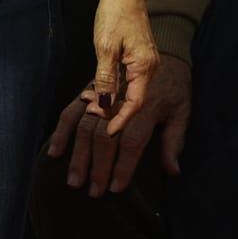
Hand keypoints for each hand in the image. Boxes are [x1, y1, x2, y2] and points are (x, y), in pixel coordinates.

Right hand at [47, 53, 188, 198]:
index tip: (116, 188)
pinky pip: (71, 110)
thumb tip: (173, 172)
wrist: (162, 47)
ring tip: (73, 180)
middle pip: (104, 136)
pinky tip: (55, 152)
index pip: (131, 140)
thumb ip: (175, 141)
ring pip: (85, 126)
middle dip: (97, 166)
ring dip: (78, 154)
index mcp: (146, 106)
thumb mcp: (182, 109)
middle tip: (93, 191)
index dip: (123, 165)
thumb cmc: (174, 84)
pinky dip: (62, 131)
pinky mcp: (90, 89)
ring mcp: (102, 93)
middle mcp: (120, 100)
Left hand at [88, 0, 157, 134]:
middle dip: (114, 113)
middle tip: (92, 119)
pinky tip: (97, 93)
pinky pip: (127, 80)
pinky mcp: (137, 58)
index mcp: (145, 66)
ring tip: (90, 108)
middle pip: (133, 100)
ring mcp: (144, 62)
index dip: (120, 120)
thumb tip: (104, 104)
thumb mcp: (105, 47)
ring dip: (111, 101)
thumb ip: (105, 78)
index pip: (135, 103)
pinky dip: (113, 88)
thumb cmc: (115, 13)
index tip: (107, 133)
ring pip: (129, 91)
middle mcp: (148, 67)